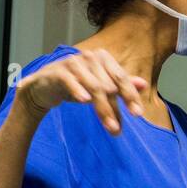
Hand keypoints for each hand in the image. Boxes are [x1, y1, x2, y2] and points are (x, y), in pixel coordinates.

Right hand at [16, 49, 147, 134]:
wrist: (43, 87)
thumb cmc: (75, 84)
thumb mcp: (99, 84)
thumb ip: (120, 83)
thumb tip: (143, 84)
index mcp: (103, 58)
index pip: (121, 78)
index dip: (130, 95)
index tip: (137, 114)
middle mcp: (90, 57)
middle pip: (108, 86)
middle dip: (114, 109)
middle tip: (117, 130)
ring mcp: (73, 63)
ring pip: (93, 87)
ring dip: (102, 108)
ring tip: (108, 126)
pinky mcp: (57, 71)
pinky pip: (70, 80)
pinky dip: (77, 90)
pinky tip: (84, 101)